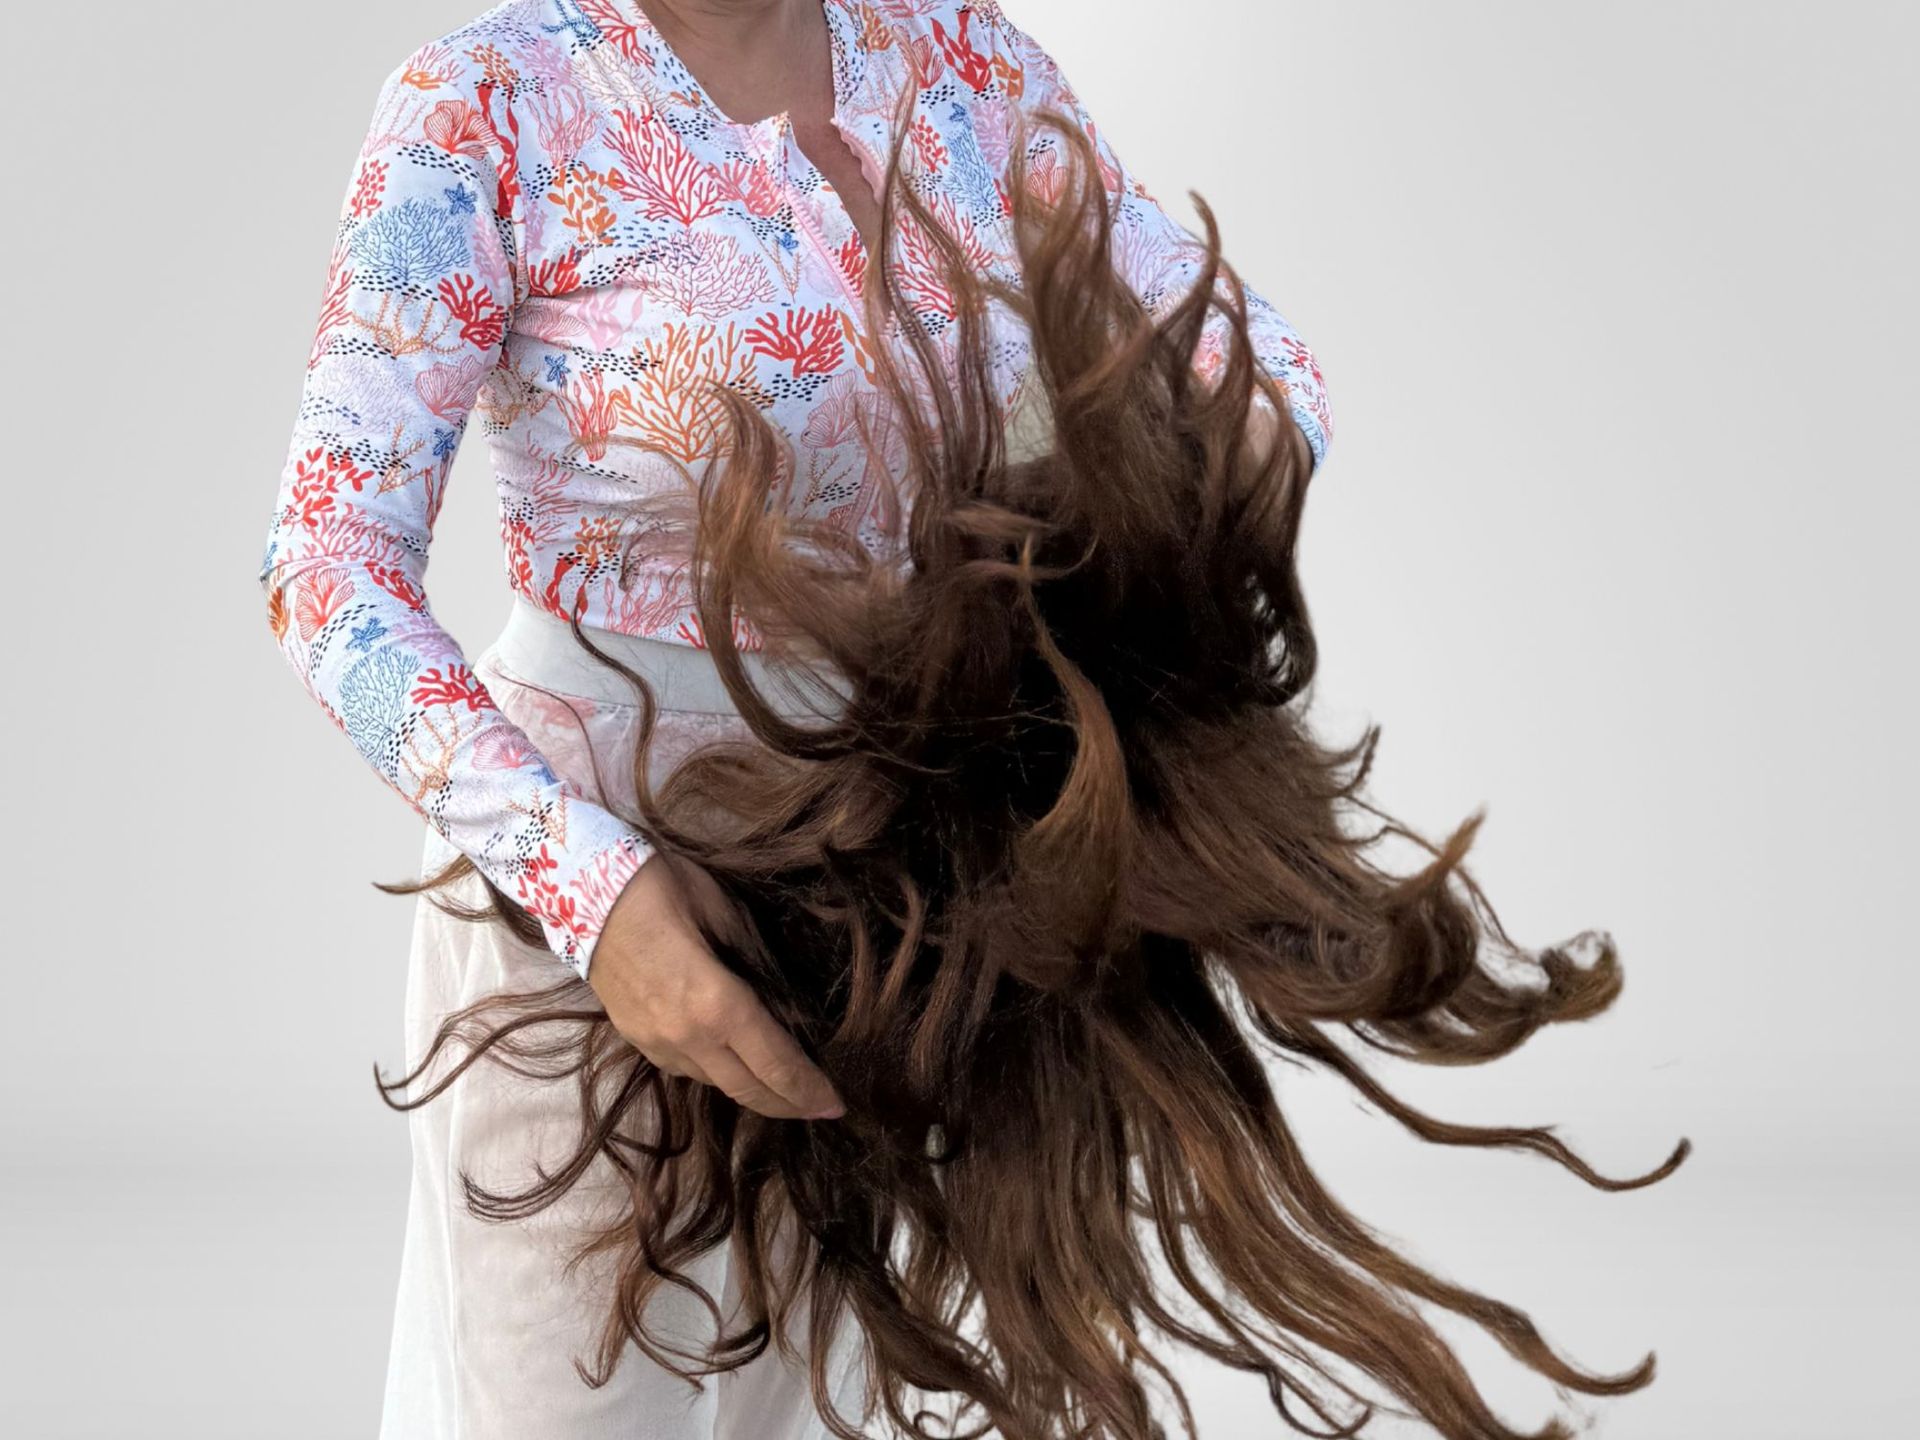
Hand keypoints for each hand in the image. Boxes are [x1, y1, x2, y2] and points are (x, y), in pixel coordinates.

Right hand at [587, 852, 845, 1120]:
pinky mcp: (634, 1039)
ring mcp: (655, 1043)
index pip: (776, 1064)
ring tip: (783, 1088)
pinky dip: (718, 1073)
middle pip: (747, 1088)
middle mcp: (686, 1037)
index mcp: (717, 1005)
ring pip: (715, 1082)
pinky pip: (687, 1069)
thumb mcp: (725, 914)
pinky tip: (735, 1064)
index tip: (837, 1103)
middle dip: (788, 1104)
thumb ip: (755, 962)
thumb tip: (782, 996)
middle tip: (820, 1109)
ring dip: (752, 1090)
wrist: (579, 888)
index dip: (809, 1088)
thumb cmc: (662, 886)